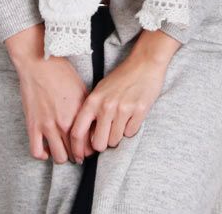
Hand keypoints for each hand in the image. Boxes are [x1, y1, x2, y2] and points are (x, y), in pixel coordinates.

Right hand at [5, 23, 94, 163]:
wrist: (39, 63)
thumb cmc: (61, 72)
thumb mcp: (82, 88)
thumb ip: (87, 108)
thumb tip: (94, 123)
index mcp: (79, 113)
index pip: (89, 142)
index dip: (91, 148)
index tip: (90, 147)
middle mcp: (64, 123)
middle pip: (75, 152)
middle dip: (79, 154)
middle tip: (78, 151)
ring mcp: (47, 126)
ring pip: (58, 157)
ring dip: (63, 156)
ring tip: (64, 151)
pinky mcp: (32, 125)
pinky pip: (37, 151)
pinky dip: (43, 155)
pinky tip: (47, 149)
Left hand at [68, 29, 180, 162]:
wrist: (145, 63)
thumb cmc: (121, 77)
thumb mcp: (100, 90)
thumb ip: (92, 111)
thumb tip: (87, 137)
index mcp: (93, 100)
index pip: (77, 132)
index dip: (76, 149)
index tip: (79, 157)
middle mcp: (106, 106)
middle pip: (98, 143)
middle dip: (103, 143)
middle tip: (108, 134)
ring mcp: (123, 109)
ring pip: (115, 141)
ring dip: (118, 135)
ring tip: (122, 119)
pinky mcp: (139, 111)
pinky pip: (131, 133)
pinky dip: (131, 128)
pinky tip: (132, 114)